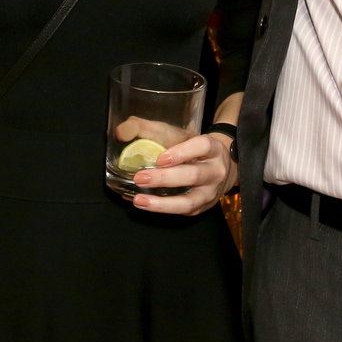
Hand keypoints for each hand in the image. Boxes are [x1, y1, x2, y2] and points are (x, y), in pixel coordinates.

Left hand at [128, 93, 240, 214]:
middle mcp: (215, 171)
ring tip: (139, 200)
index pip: (202, 146)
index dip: (182, 152)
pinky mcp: (201, 208)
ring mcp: (210, 193)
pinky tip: (143, 204)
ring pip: (189, 202)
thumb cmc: (191, 148)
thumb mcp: (177, 133)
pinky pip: (181, 212)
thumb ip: (147, 129)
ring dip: (162, 203)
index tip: (160, 158)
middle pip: (194, 176)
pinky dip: (160, 209)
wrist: (221, 167)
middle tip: (140, 178)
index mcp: (212, 148)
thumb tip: (121, 132)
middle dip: (165, 179)